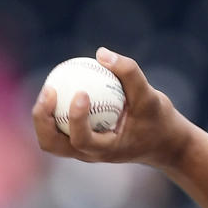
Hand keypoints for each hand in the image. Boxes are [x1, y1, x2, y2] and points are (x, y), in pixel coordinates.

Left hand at [32, 47, 194, 171]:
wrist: (164, 143)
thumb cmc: (159, 121)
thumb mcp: (152, 97)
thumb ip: (130, 74)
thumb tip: (101, 53)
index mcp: (107, 151)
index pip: (81, 140)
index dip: (75, 118)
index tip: (82, 92)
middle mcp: (90, 154)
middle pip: (52, 144)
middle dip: (43, 119)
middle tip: (50, 91)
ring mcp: (83, 150)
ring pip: (50, 138)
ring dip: (43, 116)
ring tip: (50, 89)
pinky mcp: (81, 141)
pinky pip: (58, 126)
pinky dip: (54, 109)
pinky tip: (60, 85)